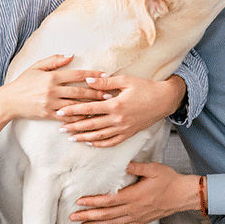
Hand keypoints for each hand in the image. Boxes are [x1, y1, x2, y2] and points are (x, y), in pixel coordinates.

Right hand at [0, 54, 107, 120]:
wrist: (9, 101)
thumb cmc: (24, 82)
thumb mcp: (37, 67)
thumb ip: (54, 60)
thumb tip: (71, 56)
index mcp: (52, 77)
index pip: (76, 75)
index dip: (92, 75)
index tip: (105, 76)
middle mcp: (53, 90)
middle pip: (79, 91)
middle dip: (96, 93)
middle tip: (110, 94)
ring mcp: (51, 103)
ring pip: (76, 105)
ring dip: (91, 106)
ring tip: (104, 106)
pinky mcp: (48, 115)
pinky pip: (67, 117)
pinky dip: (79, 118)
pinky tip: (89, 118)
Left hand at [55, 74, 183, 147]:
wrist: (164, 100)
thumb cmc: (145, 87)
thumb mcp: (126, 80)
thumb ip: (105, 82)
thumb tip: (87, 80)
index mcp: (115, 105)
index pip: (89, 109)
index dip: (72, 111)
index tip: (60, 112)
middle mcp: (118, 119)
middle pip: (91, 125)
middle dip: (74, 126)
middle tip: (60, 128)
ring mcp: (124, 128)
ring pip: (99, 136)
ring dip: (84, 137)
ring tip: (71, 137)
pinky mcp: (129, 133)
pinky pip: (112, 142)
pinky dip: (100, 143)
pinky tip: (90, 143)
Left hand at [70, 162, 200, 223]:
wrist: (182, 195)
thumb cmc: (169, 181)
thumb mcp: (153, 169)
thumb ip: (137, 167)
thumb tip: (123, 163)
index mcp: (134, 196)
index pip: (109, 200)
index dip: (93, 202)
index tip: (80, 202)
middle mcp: (133, 209)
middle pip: (106, 215)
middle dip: (88, 216)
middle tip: (73, 217)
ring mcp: (136, 217)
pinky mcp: (140, 221)